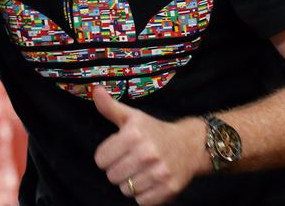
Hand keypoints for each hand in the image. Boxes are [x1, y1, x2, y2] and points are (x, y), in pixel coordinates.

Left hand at [93, 86, 206, 204]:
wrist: (189, 145)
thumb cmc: (154, 130)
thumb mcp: (132, 116)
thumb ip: (110, 107)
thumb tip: (95, 90)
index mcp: (133, 134)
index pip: (101, 159)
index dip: (106, 156)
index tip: (116, 152)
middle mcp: (146, 153)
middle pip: (112, 176)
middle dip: (117, 170)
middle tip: (128, 162)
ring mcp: (159, 172)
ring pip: (126, 190)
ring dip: (130, 183)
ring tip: (139, 171)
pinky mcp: (169, 189)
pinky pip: (142, 202)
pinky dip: (143, 195)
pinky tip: (149, 181)